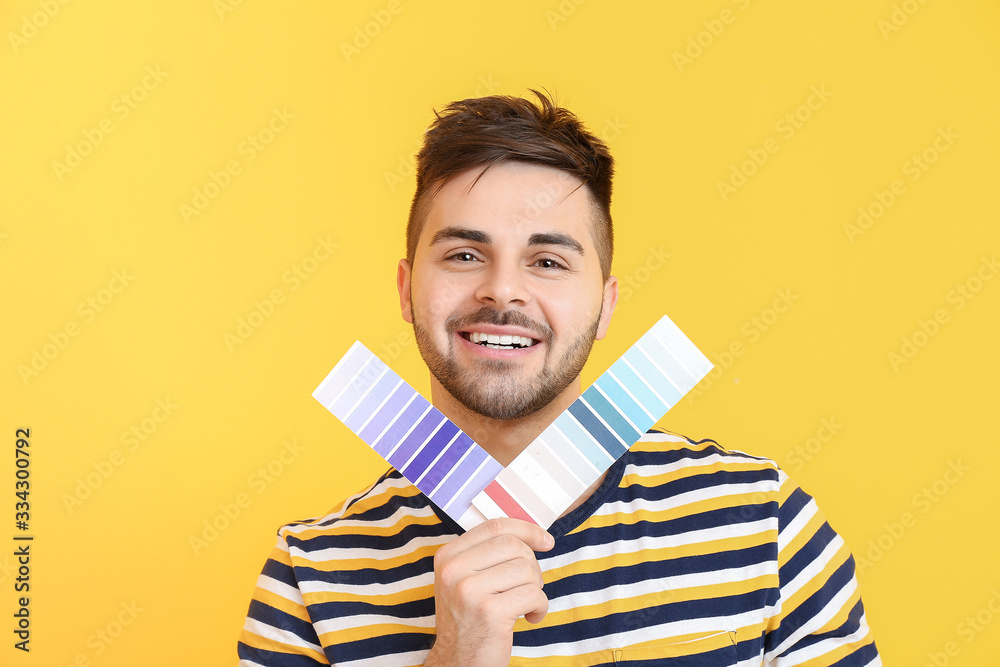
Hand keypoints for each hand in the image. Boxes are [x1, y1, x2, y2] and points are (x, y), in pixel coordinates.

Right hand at [423, 518, 554, 666]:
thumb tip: (536, 536)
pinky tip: (529, 617)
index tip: (545, 540)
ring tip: (525, 604)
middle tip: (528, 586)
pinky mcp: (489, 612)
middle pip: (513, 545)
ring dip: (536, 588)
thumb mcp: (466, 579)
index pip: (494, 527)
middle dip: (532, 565)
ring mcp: (468, 591)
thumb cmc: (470, 619)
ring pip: (526, 569)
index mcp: (448, 556)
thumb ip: (489, 554)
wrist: (457, 662)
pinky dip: (540, 607)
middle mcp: (453, 570)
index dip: (526, 530)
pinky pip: (533, 594)